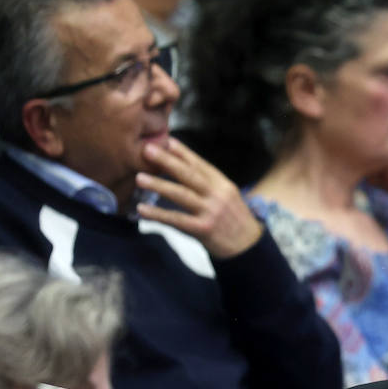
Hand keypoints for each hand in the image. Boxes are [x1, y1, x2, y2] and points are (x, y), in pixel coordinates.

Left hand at [135, 137, 263, 258]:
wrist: (248, 247)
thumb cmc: (234, 220)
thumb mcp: (227, 196)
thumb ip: (209, 183)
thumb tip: (184, 167)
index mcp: (223, 184)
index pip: (200, 165)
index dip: (183, 152)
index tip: (167, 141)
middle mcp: (217, 195)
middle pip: (189, 175)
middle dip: (167, 161)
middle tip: (147, 150)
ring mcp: (211, 212)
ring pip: (181, 195)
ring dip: (159, 185)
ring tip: (139, 178)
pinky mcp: (204, 229)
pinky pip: (177, 220)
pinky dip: (158, 214)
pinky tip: (142, 209)